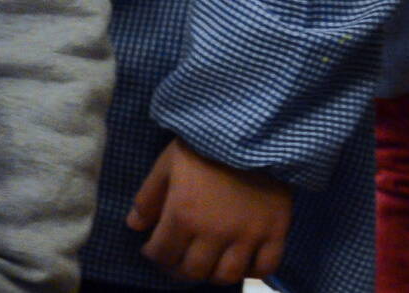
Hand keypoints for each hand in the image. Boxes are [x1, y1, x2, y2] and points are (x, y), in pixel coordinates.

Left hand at [129, 137, 290, 282]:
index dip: (153, 255)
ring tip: (206, 264)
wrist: (249, 131)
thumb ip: (148, 197)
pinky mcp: (275, 233)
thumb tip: (134, 226)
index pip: (163, 253)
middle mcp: (215, 233)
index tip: (152, 250)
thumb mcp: (166, 165)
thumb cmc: (202, 146)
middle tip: (176, 261)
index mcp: (183, 215)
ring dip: (212, 275)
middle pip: (194, 271)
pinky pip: (265, 268)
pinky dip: (251, 272)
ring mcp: (247, 237)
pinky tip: (241, 263)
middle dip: (178, 269)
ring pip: (227, 276)